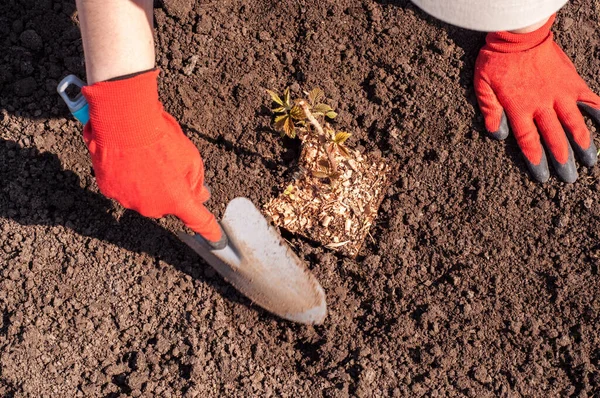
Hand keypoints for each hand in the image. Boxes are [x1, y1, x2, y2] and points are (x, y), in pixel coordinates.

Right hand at [81, 69, 222, 242]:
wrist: (124, 122)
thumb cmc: (160, 136)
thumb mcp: (191, 157)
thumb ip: (196, 181)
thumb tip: (199, 194)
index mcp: (178, 199)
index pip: (198, 221)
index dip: (208, 230)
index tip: (215, 237)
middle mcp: (154, 207)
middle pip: (167, 204)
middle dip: (170, 189)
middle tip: (167, 164)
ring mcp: (129, 201)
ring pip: (143, 196)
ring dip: (146, 183)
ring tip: (144, 156)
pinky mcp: (109, 191)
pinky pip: (123, 187)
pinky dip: (126, 176)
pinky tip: (127, 158)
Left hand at [474, 15, 599, 182]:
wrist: (519, 34)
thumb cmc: (496, 60)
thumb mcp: (482, 87)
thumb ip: (490, 112)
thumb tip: (498, 136)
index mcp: (519, 110)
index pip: (529, 142)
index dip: (536, 161)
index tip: (543, 177)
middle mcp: (542, 106)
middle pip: (554, 139)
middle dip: (562, 161)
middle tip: (569, 179)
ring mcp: (560, 94)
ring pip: (574, 125)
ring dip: (583, 145)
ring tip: (589, 163)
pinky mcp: (572, 82)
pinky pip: (590, 100)